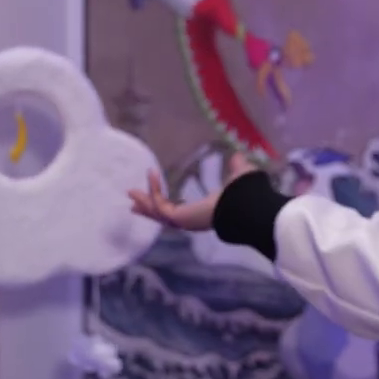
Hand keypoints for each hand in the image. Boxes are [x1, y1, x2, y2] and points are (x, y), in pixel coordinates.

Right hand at [129, 152, 260, 233]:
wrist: (247, 208)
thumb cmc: (245, 195)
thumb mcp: (238, 175)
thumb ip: (236, 167)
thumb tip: (237, 156)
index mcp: (204, 212)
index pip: (180, 212)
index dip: (167, 205)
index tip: (157, 199)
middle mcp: (192, 220)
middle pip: (163, 217)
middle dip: (148, 209)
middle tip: (133, 202)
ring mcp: (184, 221)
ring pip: (157, 213)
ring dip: (144, 202)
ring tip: (131, 192)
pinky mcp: (179, 218)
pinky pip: (160, 205)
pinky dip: (154, 191)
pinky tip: (152, 175)